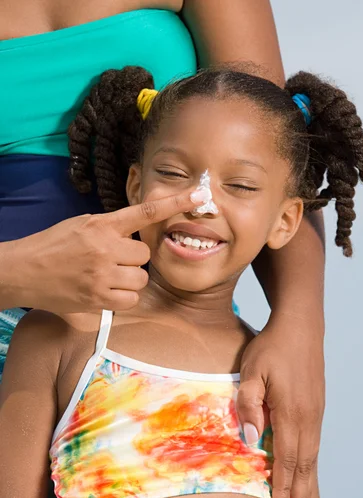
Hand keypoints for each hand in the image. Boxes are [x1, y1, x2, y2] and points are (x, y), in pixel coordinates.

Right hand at [4, 193, 201, 312]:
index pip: (146, 211)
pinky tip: (107, 292)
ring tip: (107, 277)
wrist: (23, 271)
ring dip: (129, 280)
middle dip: (134, 260)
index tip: (200, 194)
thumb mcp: (82, 225)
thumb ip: (111, 228)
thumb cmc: (53, 246)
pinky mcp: (98, 299)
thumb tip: (136, 233)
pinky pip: (130, 300)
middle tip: (113, 260)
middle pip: (146, 256)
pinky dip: (123, 298)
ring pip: (140, 279)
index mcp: (102, 225)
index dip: (176, 203)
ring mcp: (102, 275)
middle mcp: (105, 249)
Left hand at [236, 310, 324, 497]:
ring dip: (307, 485)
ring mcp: (316, 413)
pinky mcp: (316, 407)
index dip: (284, 490)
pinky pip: (313, 444)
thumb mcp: (251, 372)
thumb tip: (251, 442)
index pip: (288, 460)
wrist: (301, 326)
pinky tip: (305, 474)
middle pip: (304, 466)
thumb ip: (248, 405)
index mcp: (291, 413)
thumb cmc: (271, 347)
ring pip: (312, 457)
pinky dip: (309, 466)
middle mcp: (309, 418)